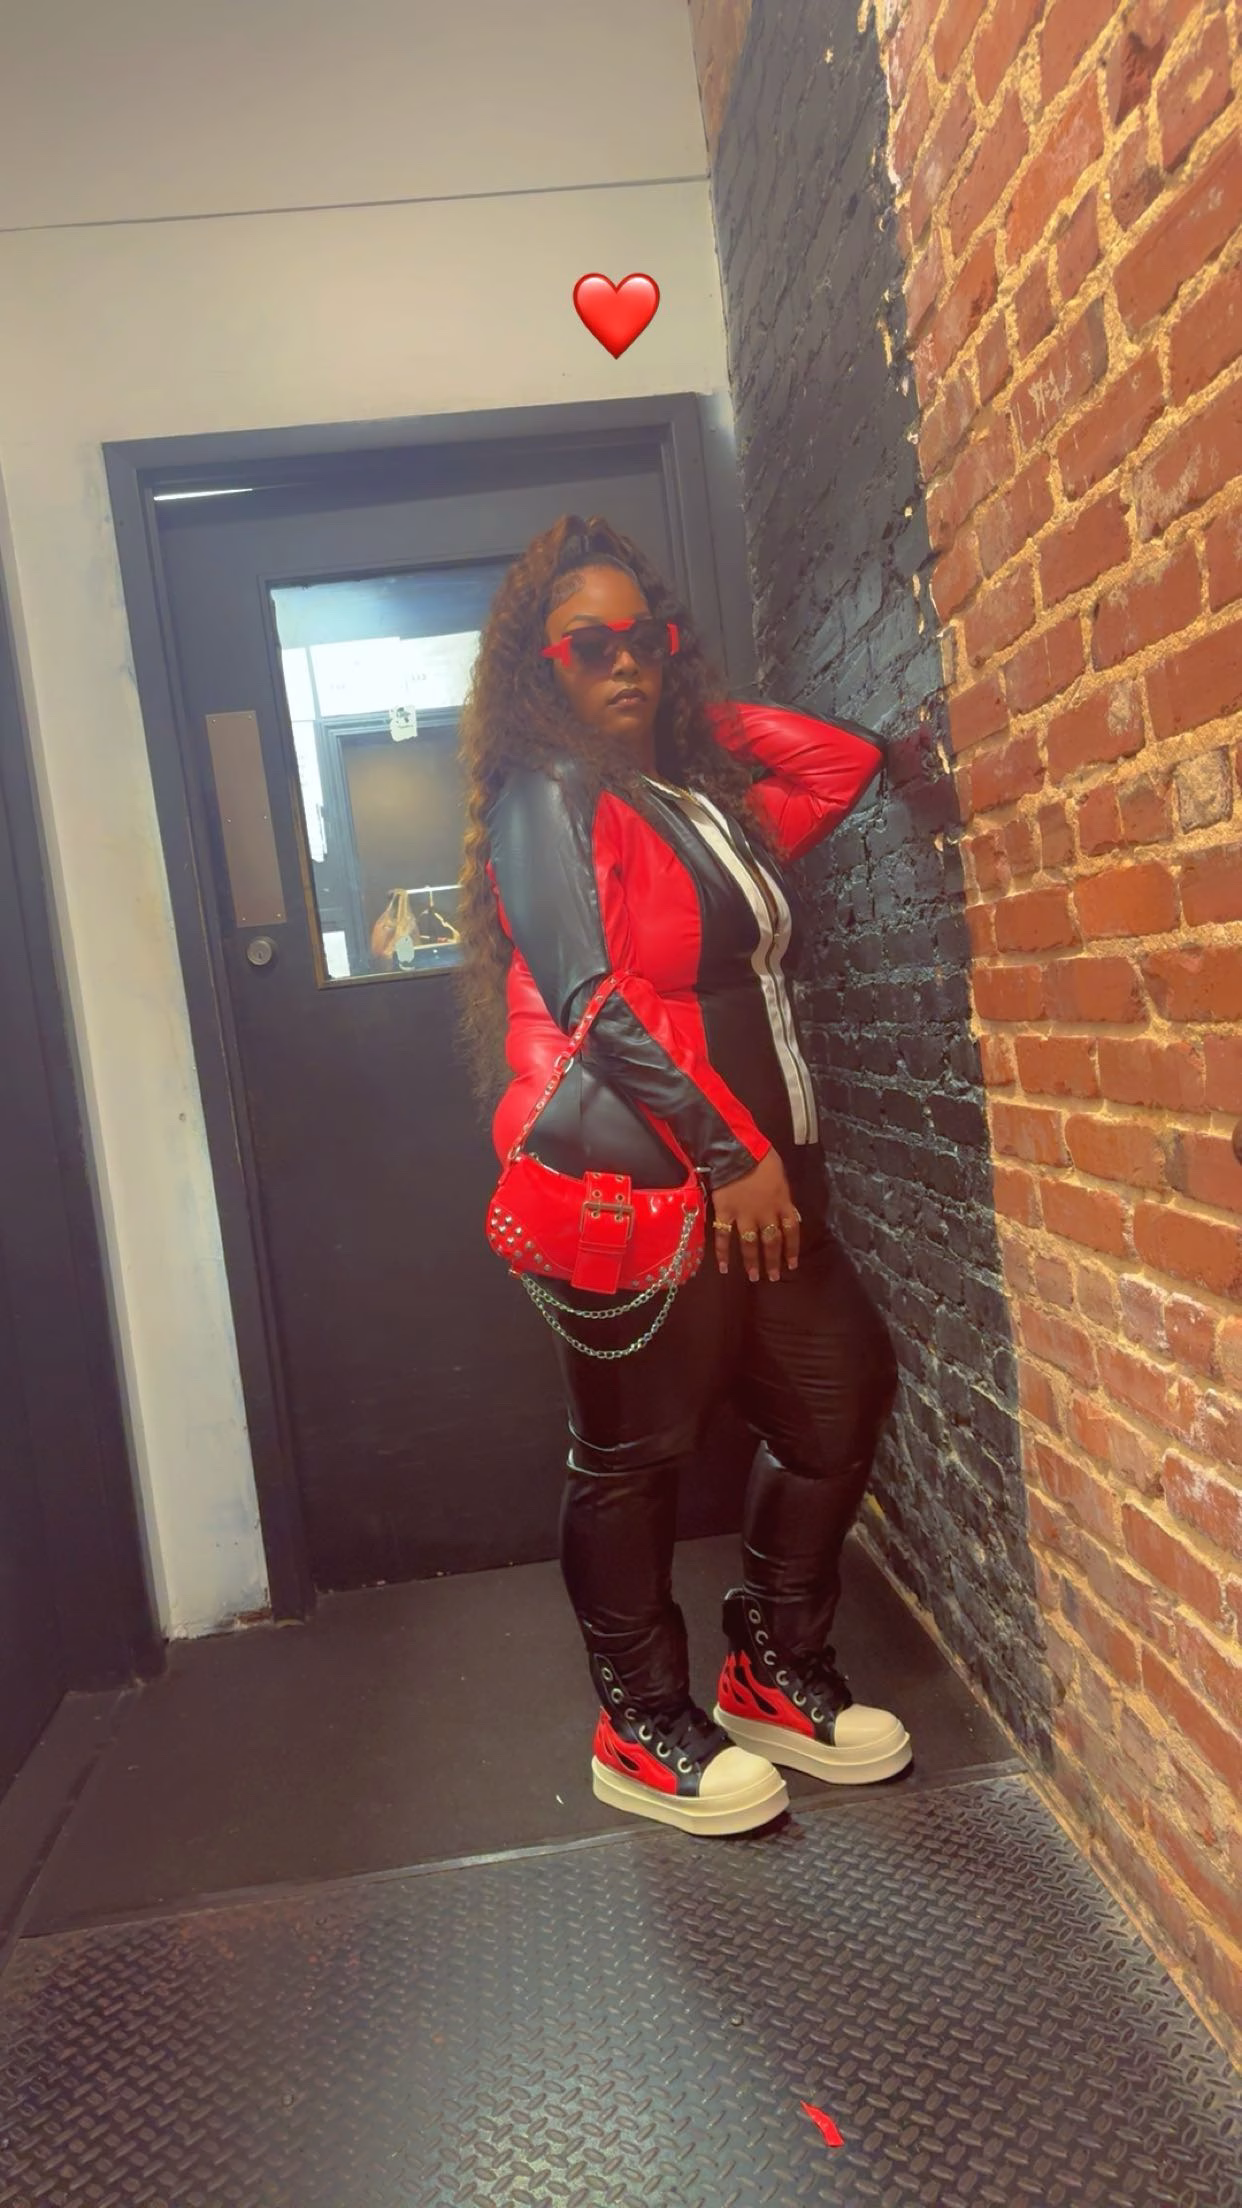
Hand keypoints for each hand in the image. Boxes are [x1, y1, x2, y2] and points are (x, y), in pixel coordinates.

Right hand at [711, 1151, 800, 1281]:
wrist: (737, 1151)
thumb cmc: (761, 1157)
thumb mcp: (780, 1175)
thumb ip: (781, 1195)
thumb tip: (784, 1208)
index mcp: (782, 1202)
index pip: (791, 1231)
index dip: (792, 1249)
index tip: (792, 1264)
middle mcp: (766, 1213)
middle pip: (772, 1242)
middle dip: (773, 1261)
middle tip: (773, 1277)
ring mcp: (745, 1215)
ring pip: (750, 1244)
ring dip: (752, 1262)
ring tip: (753, 1277)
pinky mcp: (725, 1213)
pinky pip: (724, 1236)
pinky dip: (723, 1253)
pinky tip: (724, 1267)